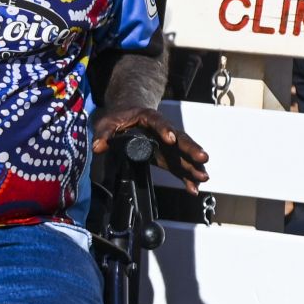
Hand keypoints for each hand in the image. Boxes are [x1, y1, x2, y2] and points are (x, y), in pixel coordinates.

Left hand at [92, 106, 209, 189]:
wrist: (130, 116)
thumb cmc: (120, 118)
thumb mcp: (108, 122)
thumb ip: (104, 133)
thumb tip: (99, 147)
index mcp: (150, 118)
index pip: (160, 123)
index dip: (166, 130)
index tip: (171, 139)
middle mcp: (165, 131)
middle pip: (180, 139)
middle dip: (192, 149)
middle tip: (203, 158)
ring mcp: (169, 145)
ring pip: (184, 155)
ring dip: (194, 166)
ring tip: (204, 177)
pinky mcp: (168, 157)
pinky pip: (180, 167)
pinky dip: (187, 178)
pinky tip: (194, 188)